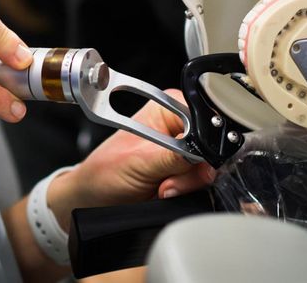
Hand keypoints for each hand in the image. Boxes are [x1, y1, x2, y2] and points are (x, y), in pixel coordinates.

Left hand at [48, 89, 214, 224]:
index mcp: (168, 109)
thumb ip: (174, 156)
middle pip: (210, 148)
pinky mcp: (186, 173)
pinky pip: (202, 185)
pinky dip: (186, 194)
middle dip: (191, 172)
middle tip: (166, 181)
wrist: (95, 198)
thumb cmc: (105, 171)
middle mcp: (179, 127)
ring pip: (208, 170)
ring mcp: (184, 151)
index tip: (187, 162)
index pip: (205, 121)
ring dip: (187, 186)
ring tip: (161, 187)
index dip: (203, 144)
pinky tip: (165, 192)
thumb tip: (204, 152)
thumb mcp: (139, 161)